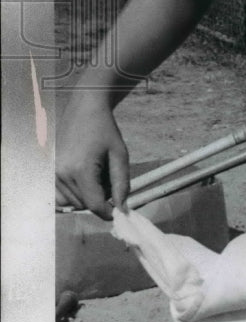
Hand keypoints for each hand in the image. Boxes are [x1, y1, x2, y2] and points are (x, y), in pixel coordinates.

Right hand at [56, 97, 129, 219]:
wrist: (85, 109)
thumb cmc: (105, 129)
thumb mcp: (120, 155)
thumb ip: (122, 183)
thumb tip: (122, 208)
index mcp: (80, 169)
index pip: (94, 205)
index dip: (108, 212)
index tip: (118, 211)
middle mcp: (61, 173)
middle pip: (84, 204)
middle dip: (99, 198)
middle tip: (108, 177)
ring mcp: (51, 173)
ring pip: (72, 202)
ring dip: (86, 195)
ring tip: (95, 173)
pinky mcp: (48, 171)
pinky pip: (59, 196)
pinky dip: (72, 194)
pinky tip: (83, 178)